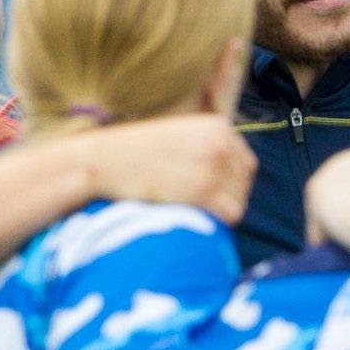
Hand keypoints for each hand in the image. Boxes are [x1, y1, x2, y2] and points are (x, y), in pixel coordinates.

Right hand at [73, 114, 256, 223]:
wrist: (105, 159)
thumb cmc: (136, 152)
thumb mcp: (180, 134)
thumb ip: (207, 146)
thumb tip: (229, 175)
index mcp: (219, 126)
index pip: (244, 164)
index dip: (231, 184)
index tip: (211, 196)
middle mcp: (221, 142)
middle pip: (244, 182)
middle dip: (227, 198)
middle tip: (200, 209)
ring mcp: (213, 165)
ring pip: (239, 199)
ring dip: (221, 211)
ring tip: (194, 214)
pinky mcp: (203, 188)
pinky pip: (230, 213)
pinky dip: (218, 222)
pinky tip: (196, 221)